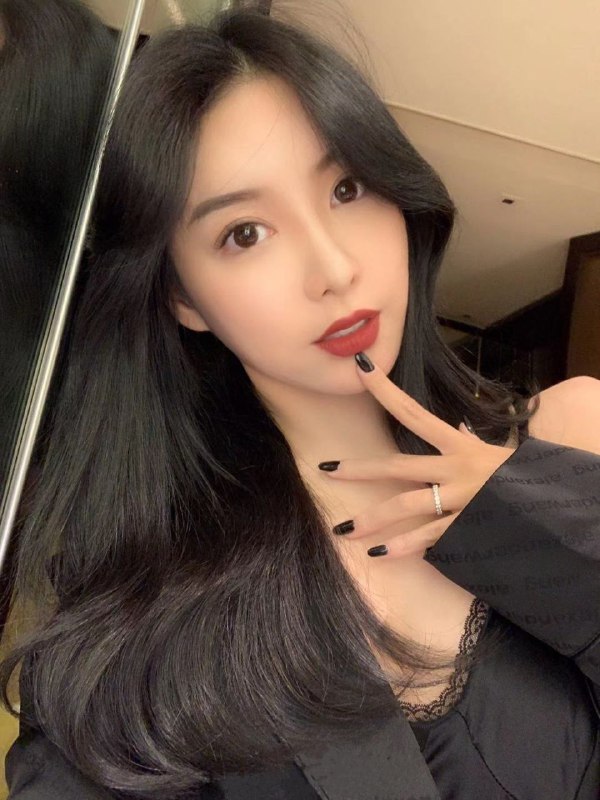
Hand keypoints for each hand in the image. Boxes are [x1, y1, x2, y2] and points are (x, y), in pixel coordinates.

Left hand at [320, 353, 515, 557]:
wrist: (554, 500)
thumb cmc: (518, 474)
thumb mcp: (491, 451)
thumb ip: (466, 442)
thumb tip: (456, 428)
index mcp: (460, 445)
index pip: (413, 412)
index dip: (386, 390)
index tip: (360, 368)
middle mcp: (457, 469)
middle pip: (398, 466)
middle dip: (360, 470)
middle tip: (327, 471)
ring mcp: (461, 499)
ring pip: (408, 507)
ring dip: (374, 520)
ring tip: (345, 530)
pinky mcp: (469, 526)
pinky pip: (432, 538)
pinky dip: (407, 547)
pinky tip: (382, 554)